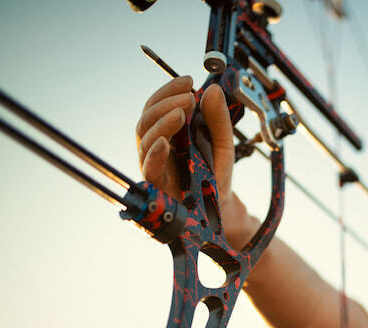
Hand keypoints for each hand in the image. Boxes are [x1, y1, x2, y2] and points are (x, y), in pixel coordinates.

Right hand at [136, 76, 252, 247]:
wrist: (221, 205)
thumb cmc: (215, 173)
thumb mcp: (222, 141)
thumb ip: (218, 118)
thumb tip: (212, 90)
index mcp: (168, 131)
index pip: (158, 105)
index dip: (168, 91)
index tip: (187, 82)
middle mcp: (156, 145)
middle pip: (147, 118)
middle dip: (166, 103)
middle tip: (188, 98)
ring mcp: (153, 164)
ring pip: (144, 138)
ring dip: (161, 122)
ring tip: (180, 114)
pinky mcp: (156, 184)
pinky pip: (148, 167)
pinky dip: (154, 153)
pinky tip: (164, 143)